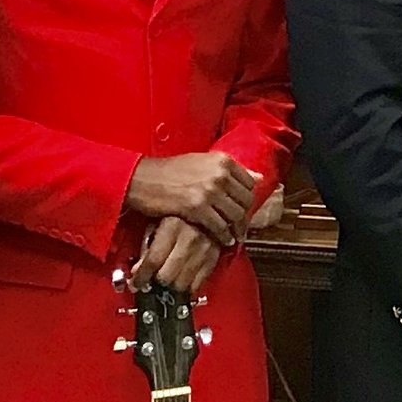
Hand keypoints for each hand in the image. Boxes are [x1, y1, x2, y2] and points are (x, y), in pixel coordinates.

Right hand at [126, 151, 256, 249]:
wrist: (142, 179)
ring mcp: (209, 190)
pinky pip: (219, 226)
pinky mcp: (197, 207)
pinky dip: (223, 236)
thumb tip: (259, 178)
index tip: (243, 209)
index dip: (247, 199)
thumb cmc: (170, 171)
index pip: (249, 184)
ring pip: (235, 215)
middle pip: (245, 201)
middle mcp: (219, 174)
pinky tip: (222, 240)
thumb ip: (230, 170)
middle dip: (244, 216)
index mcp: (222, 161)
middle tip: (240, 227)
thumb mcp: (203, 162)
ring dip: (236, 229)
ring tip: (233, 235)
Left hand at [130, 215, 222, 294]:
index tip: (135, 284)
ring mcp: (204, 249)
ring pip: (182, 283)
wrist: (209, 205)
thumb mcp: (158, 221)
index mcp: (173, 226)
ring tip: (165, 281)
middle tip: (151, 282)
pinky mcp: (214, 256)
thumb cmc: (178, 213)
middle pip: (167, 275)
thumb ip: (147, 246)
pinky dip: (187, 287)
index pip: (153, 260)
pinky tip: (180, 282)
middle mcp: (190, 238)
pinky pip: (198, 282)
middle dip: (155, 283)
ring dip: (171, 286)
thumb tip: (137, 271)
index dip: (141, 277)